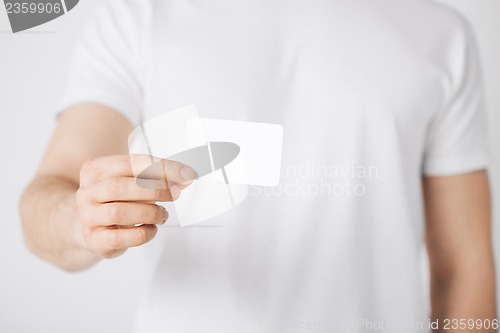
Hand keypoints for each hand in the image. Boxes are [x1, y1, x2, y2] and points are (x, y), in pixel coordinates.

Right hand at [76, 154, 195, 257]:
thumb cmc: (115, 200)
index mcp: (95, 169)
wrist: (88, 226)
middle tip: (175, 194)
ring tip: (163, 214)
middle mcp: (87, 192)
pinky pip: (120, 238)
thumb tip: (184, 177)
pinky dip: (143, 233)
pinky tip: (151, 229)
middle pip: (120, 186)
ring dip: (149, 212)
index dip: (161, 168)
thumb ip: (155, 178)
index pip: (130, 163)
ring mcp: (88, 217)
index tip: (185, 173)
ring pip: (118, 212)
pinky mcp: (94, 240)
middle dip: (154, 190)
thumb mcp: (130, 183)